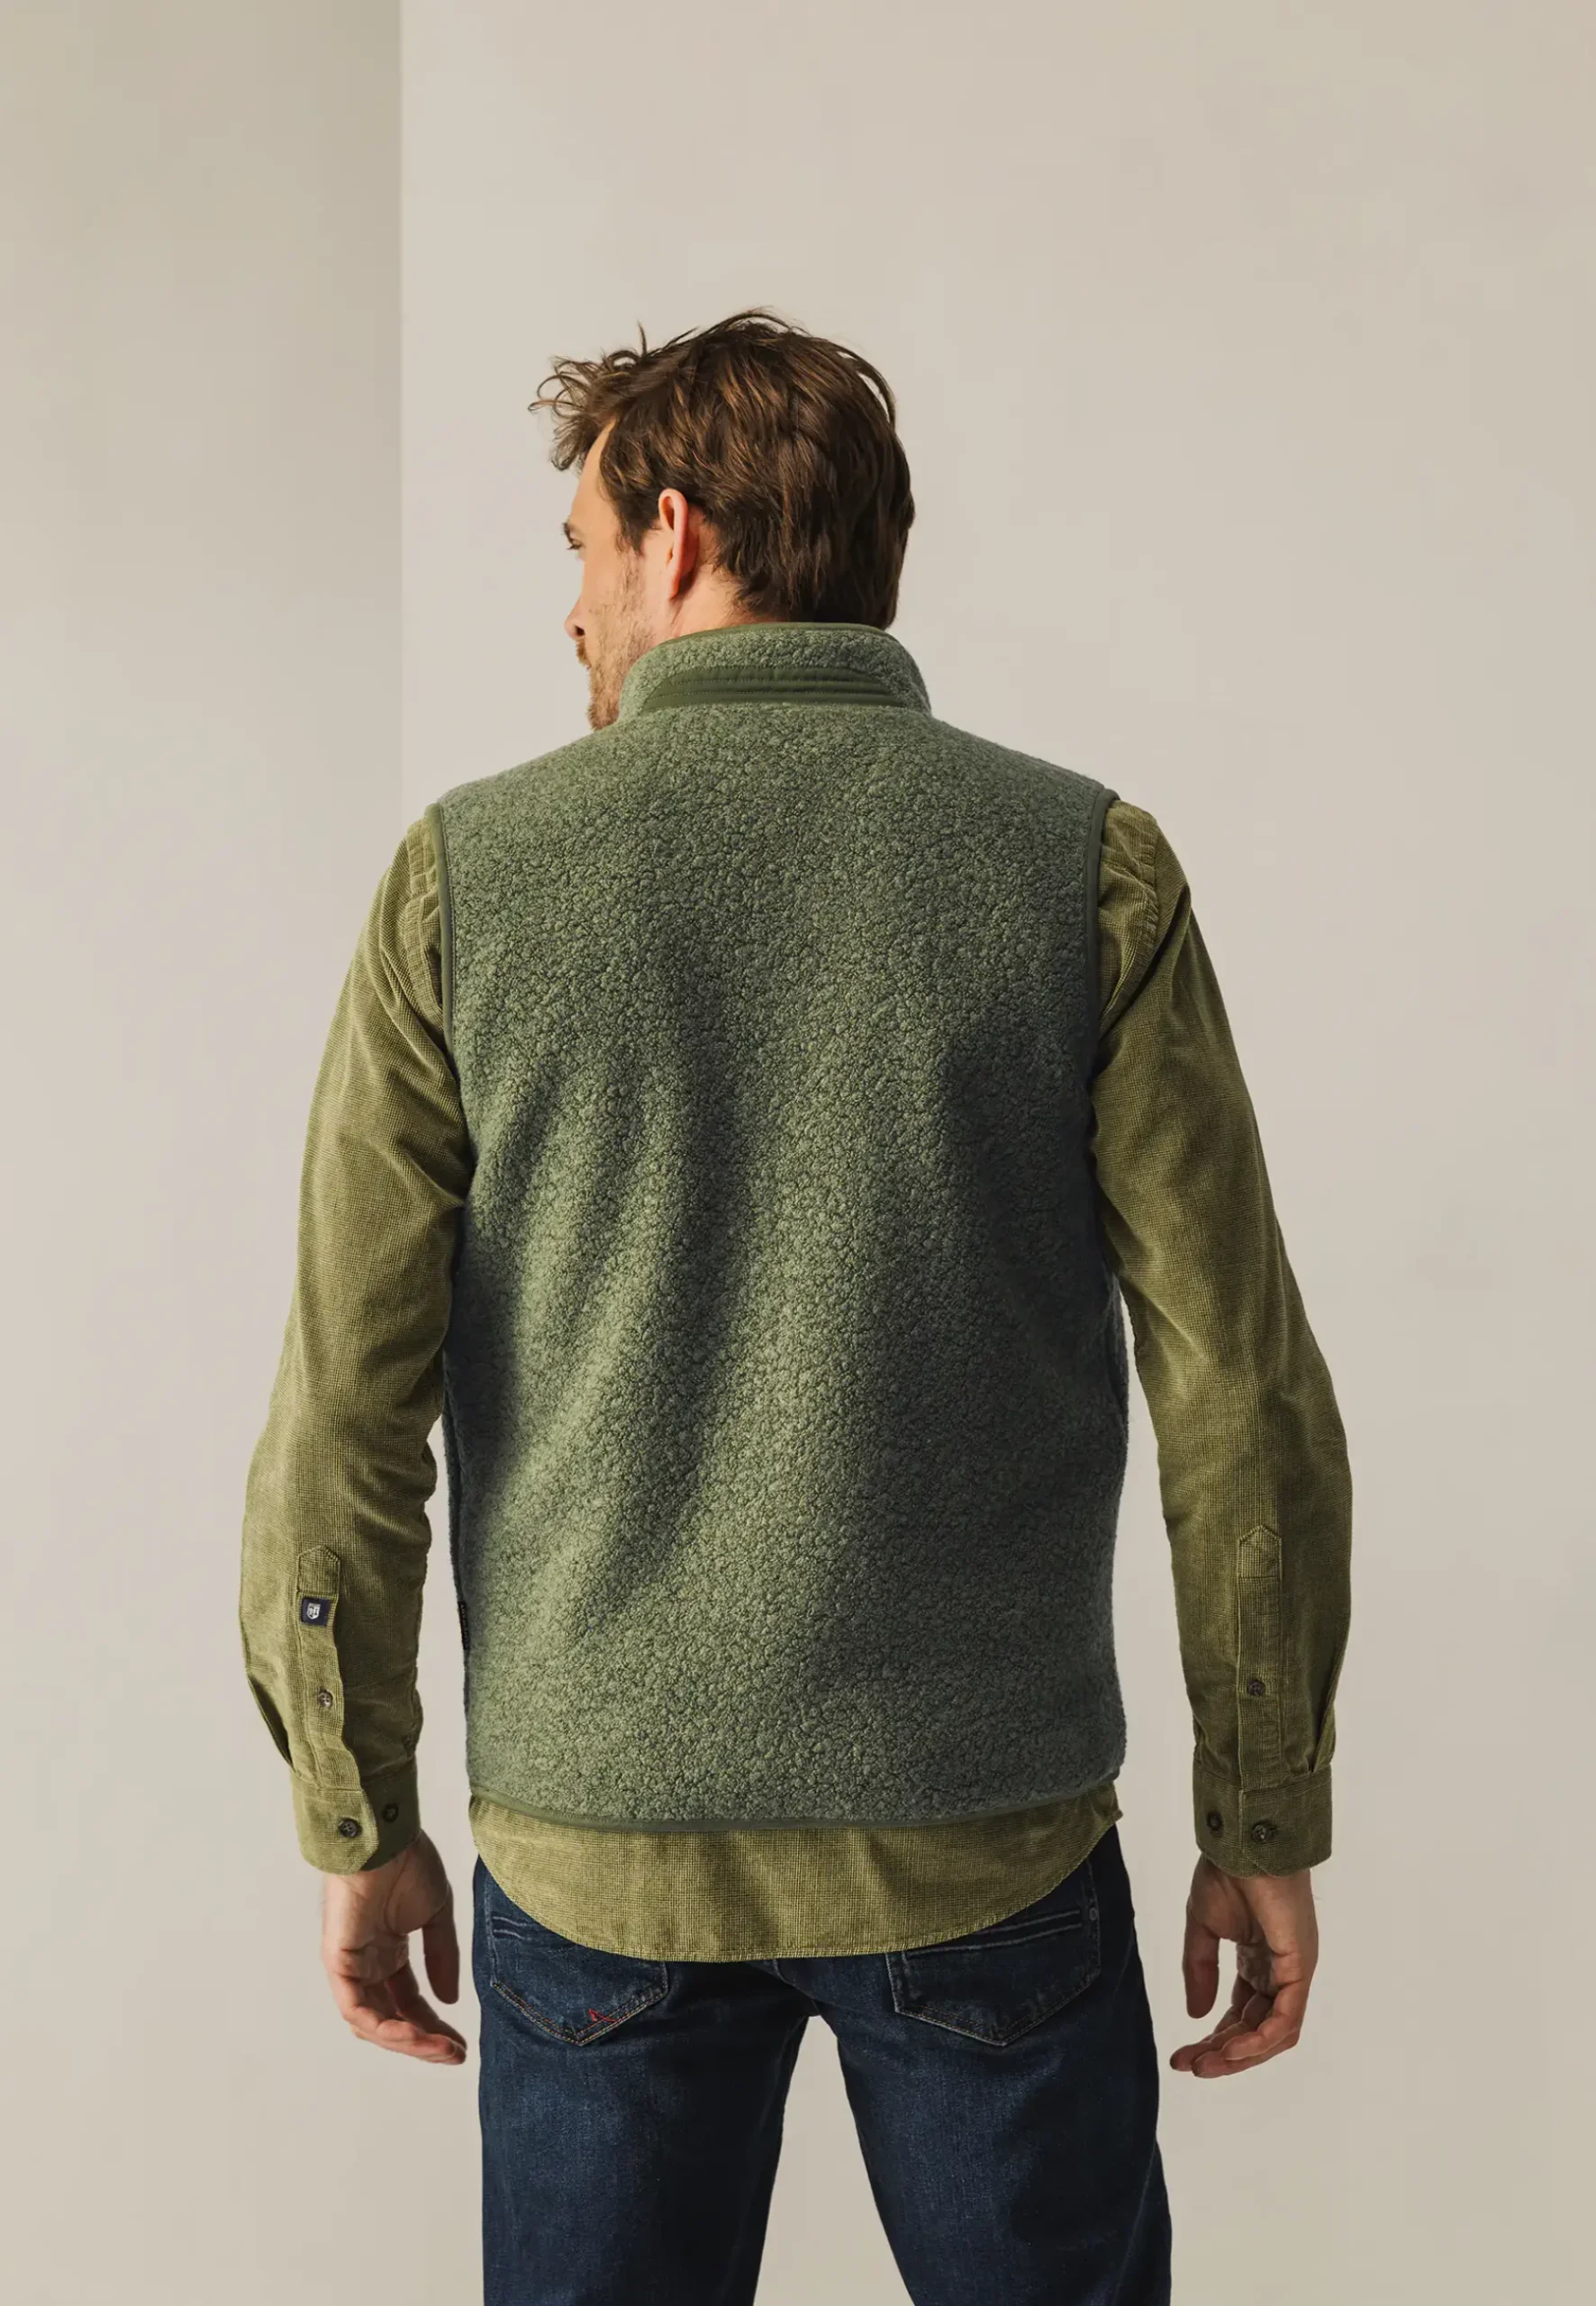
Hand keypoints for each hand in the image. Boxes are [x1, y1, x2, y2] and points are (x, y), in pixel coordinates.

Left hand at [320, 1830, 467, 2064]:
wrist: (386, 1839)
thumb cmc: (408, 1864)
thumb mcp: (435, 1915)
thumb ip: (442, 1957)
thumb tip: (449, 2000)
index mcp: (388, 1952)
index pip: (409, 2002)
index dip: (433, 2026)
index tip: (460, 2045)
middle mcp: (368, 1965)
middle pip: (392, 2019)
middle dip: (423, 2042)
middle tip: (454, 2055)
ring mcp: (352, 1966)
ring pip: (373, 2023)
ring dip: (407, 2041)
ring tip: (441, 2049)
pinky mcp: (339, 1964)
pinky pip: (357, 2010)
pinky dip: (385, 2027)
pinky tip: (414, 2034)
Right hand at [1168, 1855, 1317, 2078]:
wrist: (1244, 1844)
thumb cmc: (1227, 1874)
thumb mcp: (1202, 1927)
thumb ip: (1200, 1969)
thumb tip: (1195, 2014)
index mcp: (1258, 1962)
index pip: (1240, 2014)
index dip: (1213, 2039)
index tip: (1181, 2056)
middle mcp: (1279, 1973)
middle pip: (1255, 2030)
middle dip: (1222, 2054)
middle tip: (1188, 2066)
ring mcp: (1293, 1973)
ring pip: (1275, 2033)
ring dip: (1241, 2055)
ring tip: (1206, 2063)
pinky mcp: (1300, 1968)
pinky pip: (1287, 2018)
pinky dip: (1261, 2039)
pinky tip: (1231, 2048)